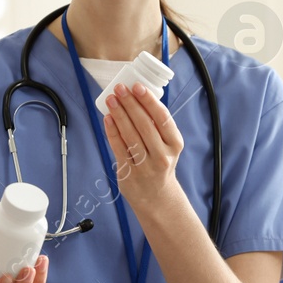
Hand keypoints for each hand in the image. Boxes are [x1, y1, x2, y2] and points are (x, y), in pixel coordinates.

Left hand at [104, 82, 183, 209]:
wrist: (157, 196)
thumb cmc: (160, 163)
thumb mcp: (167, 145)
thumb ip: (157, 126)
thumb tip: (137, 98)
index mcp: (175, 144)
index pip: (162, 118)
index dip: (148, 101)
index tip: (137, 86)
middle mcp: (162, 156)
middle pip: (144, 125)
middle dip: (130, 104)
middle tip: (120, 88)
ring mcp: (145, 166)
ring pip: (130, 135)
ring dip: (119, 114)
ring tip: (111, 100)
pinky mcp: (129, 173)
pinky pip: (118, 148)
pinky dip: (112, 131)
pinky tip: (107, 118)